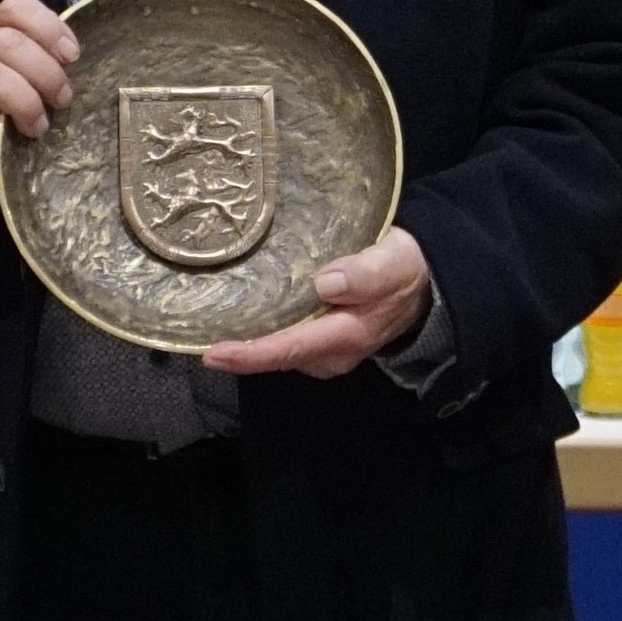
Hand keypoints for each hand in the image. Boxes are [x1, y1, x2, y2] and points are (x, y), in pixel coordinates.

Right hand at [0, 0, 77, 200]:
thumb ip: (41, 75)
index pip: (15, 8)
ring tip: (38, 128)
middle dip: (45, 72)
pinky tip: (1, 150)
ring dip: (23, 102)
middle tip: (63, 101)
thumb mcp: (11, 85)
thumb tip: (92, 82)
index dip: (48, 26)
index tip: (73, 56)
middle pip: (7, 42)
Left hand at [201, 226, 431, 380]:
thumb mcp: (392, 263)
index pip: (289, 349)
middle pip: (277, 357)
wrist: (425, 282)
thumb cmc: (404, 270)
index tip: (213, 354)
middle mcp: (332, 352)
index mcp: (346, 336)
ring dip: (248, 344)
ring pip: (280, 351)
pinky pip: (286, 340)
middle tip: (196, 338)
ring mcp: (327, 348)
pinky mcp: (323, 337)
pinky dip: (264, 332)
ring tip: (211, 327)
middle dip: (238, 354)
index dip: (250, 356)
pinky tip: (244, 316)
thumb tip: (326, 282)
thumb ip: (364, 274)